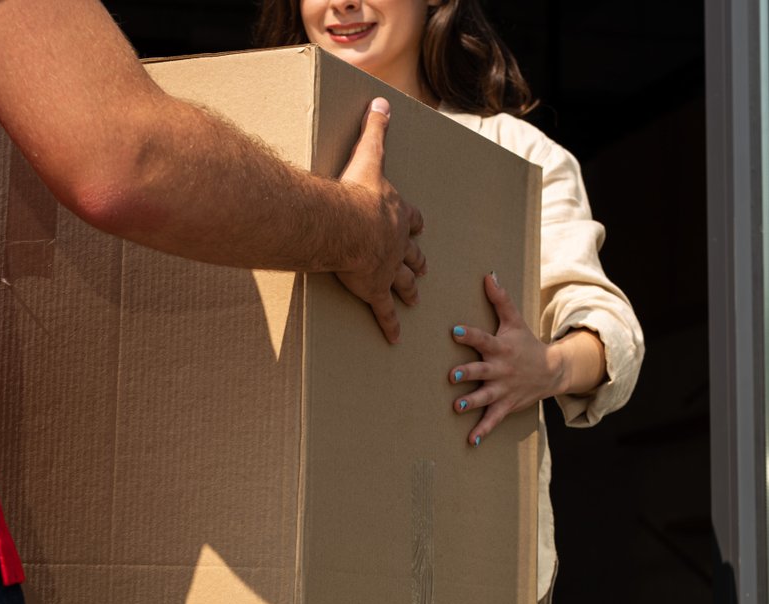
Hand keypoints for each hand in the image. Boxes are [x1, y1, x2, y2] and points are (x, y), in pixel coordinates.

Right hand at [335, 99, 425, 343]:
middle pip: (411, 254)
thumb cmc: (356, 191)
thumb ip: (376, 129)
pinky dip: (390, 324)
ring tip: (414, 299)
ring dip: (408, 290)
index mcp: (396, 213)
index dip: (413, 223)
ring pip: (402, 282)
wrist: (348, 222)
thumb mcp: (369, 155)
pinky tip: (394, 338)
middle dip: (416, 261)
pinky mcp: (374, 289)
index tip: (418, 227)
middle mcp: (397, 242)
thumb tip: (381, 100)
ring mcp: (387, 268)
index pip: (411, 218)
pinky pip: (384, 312)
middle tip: (421, 269)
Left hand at [447, 272, 603, 445]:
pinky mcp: (506, 405)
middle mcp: (501, 369)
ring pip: (486, 396)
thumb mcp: (515, 321)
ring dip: (472, 402)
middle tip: (452, 375)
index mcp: (500, 347)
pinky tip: (470, 441)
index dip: (469, 335)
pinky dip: (483, 431)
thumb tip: (488, 275)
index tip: (455, 331)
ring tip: (457, 407)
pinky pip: (493, 420)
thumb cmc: (526, 343)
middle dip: (468, 373)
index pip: (483, 338)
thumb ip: (500, 300)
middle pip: (482, 370)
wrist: (552, 371)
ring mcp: (504, 389)